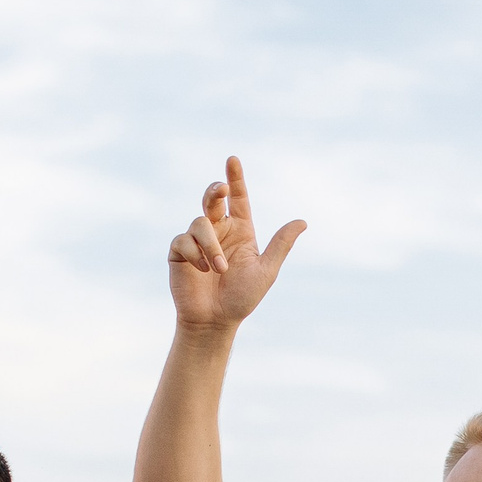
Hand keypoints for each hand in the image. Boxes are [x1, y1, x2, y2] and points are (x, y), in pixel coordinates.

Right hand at [168, 157, 306, 331]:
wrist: (214, 321)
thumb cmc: (242, 298)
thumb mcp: (266, 270)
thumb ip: (281, 244)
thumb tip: (302, 221)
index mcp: (240, 231)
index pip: (238, 199)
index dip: (235, 178)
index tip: (233, 159)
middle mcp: (218, 231)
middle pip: (213, 198)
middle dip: (215, 190)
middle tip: (221, 190)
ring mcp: (197, 240)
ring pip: (200, 222)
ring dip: (211, 245)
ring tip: (218, 269)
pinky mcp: (179, 252)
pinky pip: (184, 240)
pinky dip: (195, 254)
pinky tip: (202, 271)